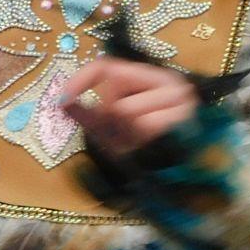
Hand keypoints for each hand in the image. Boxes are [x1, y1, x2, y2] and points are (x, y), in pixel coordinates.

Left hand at [60, 57, 199, 157]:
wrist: (190, 182)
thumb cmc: (151, 152)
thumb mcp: (115, 131)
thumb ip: (90, 115)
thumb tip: (59, 102)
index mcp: (153, 78)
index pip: (107, 67)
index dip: (81, 80)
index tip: (62, 99)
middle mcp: (171, 83)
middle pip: (115, 91)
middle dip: (109, 120)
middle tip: (123, 140)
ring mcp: (182, 101)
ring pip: (128, 110)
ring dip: (126, 135)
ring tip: (139, 148)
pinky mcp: (186, 119)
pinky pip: (145, 126)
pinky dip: (141, 142)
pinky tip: (151, 150)